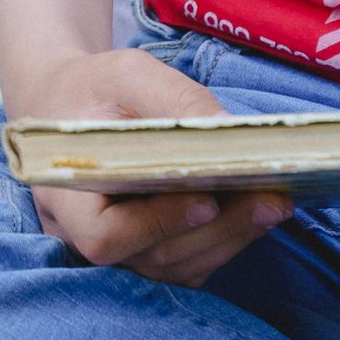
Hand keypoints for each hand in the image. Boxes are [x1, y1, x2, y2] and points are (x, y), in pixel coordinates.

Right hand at [8, 45, 294, 286]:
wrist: (69, 104)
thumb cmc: (92, 88)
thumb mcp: (125, 73)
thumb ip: (172, 98)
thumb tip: (228, 129)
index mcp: (65, 195)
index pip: (105, 236)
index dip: (157, 226)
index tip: (206, 200)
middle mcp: (82, 238)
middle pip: (155, 256)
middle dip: (218, 230)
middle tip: (271, 200)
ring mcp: (115, 251)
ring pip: (176, 266)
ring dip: (230, 240)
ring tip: (275, 204)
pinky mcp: (142, 252)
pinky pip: (185, 263)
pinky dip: (223, 242)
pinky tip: (256, 212)